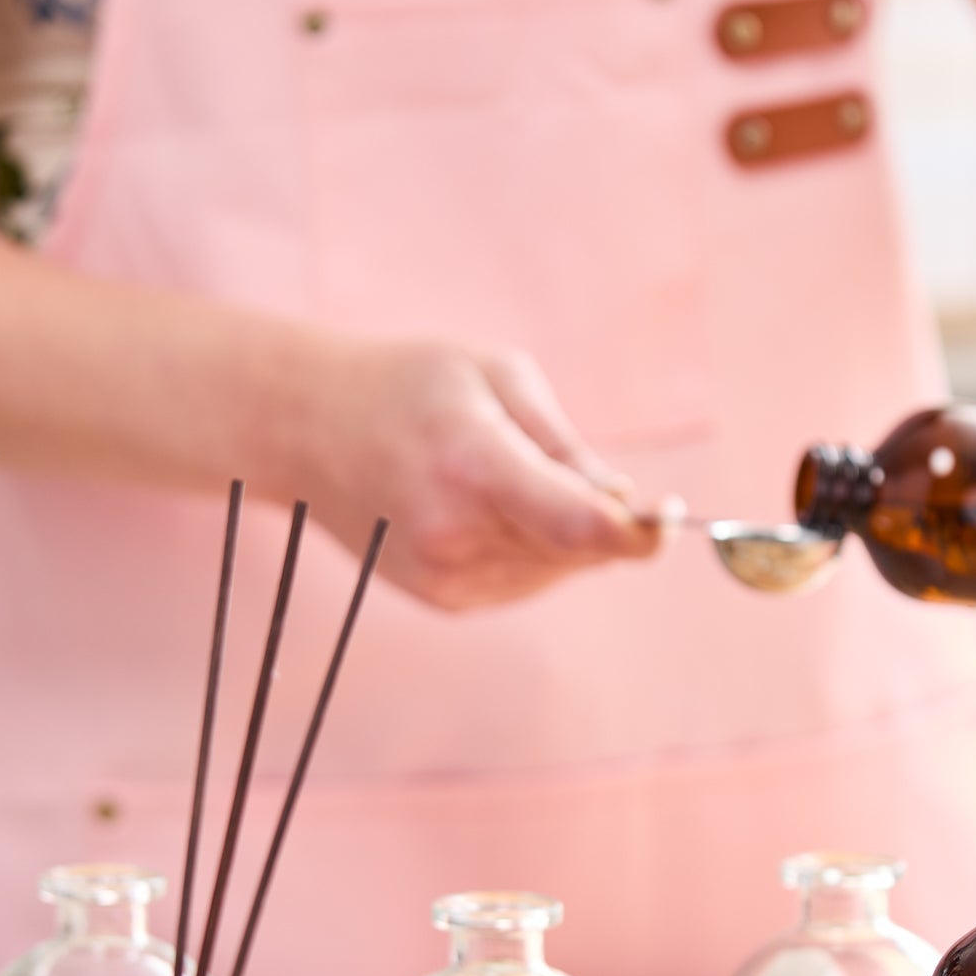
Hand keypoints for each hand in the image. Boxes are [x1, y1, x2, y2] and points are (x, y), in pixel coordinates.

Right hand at [283, 338, 658, 610]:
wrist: (308, 429)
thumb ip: (566, 443)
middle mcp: (457, 534)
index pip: (581, 529)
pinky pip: (526, 581)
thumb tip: (622, 502)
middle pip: (579, 552)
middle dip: (601, 518)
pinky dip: (532, 550)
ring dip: (563, 534)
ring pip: (558, 570)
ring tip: (505, 478)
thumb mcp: (496, 376)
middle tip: (567, 466)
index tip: (667, 513)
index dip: (640, 531)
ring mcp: (446, 576)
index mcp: (473, 467)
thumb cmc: (409, 386)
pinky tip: (488, 508)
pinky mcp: (443, 599)